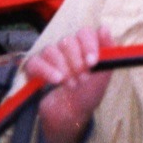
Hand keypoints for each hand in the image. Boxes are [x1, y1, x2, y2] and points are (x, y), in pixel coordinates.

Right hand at [24, 26, 114, 142]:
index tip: (92, 63)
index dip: (88, 46)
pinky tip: (56, 80)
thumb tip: (104, 28)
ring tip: (71, 85)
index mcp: (84, 43)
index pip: (85, 32)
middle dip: (76, 63)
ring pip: (51, 50)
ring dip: (63, 69)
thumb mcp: (104, 74)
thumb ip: (107, 50)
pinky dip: (46, 71)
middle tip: (83, 79)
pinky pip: (34, 62)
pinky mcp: (35, 68)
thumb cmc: (89, 91)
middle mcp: (66, 46)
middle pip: (67, 41)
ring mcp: (50, 55)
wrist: (72, 114)